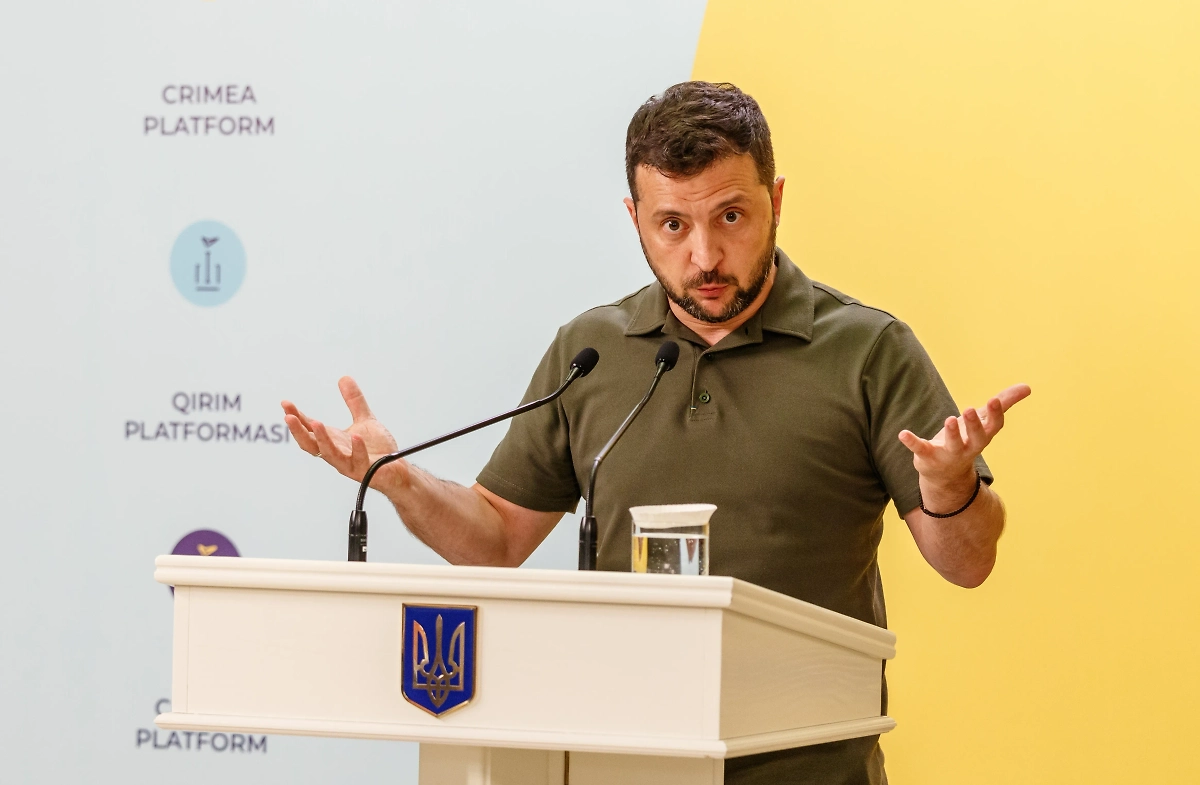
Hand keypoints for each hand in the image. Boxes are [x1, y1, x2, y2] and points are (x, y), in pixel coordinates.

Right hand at [282, 377, 401, 486]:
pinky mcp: (366, 470)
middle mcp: (337, 453)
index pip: (310, 428)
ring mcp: (350, 463)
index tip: (286, 404)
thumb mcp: (364, 420)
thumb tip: (344, 378)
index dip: (297, 417)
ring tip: (316, 423)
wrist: (395, 469)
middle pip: (311, 444)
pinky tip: (356, 436)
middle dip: (298, 431)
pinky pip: (359, 460)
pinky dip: (357, 449)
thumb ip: (354, 401)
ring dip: (322, 439)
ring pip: (330, 454)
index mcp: (334, 440)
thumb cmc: (377, 449)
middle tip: (288, 416)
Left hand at [898, 383, 1031, 490]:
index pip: (993, 427)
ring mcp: (948, 454)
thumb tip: (1027, 387)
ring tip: (949, 420)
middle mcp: (968, 447)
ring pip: (952, 445)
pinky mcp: (928, 456)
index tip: (994, 400)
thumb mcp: (984, 422)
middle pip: (976, 438)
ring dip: (951, 433)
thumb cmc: (968, 440)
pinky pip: (920, 449)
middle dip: (974, 425)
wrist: (946, 475)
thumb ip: (1004, 403)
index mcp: (982, 437)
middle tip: (969, 409)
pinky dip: (912, 442)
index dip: (995, 414)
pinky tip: (903, 433)